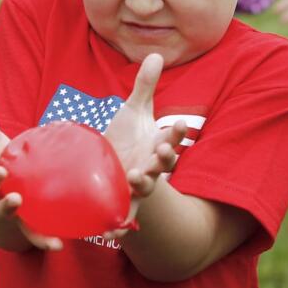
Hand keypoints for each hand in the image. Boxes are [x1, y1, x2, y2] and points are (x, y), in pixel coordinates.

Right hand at [0, 92, 62, 251]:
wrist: (2, 190)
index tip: (0, 172)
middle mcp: (0, 204)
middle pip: (1, 208)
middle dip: (7, 206)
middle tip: (15, 200)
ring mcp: (17, 218)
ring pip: (23, 227)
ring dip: (34, 234)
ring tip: (51, 241)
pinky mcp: (32, 225)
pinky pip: (39, 234)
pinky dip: (48, 240)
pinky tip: (62, 242)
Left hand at [103, 54, 186, 236]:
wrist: (108, 163)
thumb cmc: (125, 135)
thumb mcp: (134, 109)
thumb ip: (145, 85)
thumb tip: (155, 54)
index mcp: (157, 144)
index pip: (172, 138)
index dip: (176, 133)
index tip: (180, 123)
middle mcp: (152, 166)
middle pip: (163, 164)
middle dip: (165, 157)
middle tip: (163, 150)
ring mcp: (138, 184)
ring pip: (146, 188)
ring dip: (144, 184)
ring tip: (137, 177)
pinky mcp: (120, 200)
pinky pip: (122, 216)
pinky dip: (117, 225)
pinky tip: (108, 233)